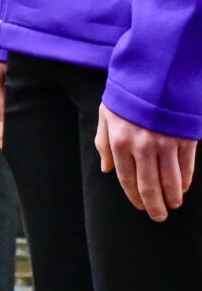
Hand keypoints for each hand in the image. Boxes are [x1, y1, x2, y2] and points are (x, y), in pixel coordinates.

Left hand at [98, 103, 195, 221]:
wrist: (157, 74)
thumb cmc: (129, 97)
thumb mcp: (107, 116)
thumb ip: (104, 144)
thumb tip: (106, 170)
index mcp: (120, 141)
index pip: (126, 179)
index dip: (134, 197)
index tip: (139, 207)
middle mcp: (143, 146)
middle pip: (149, 185)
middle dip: (154, 205)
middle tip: (159, 217)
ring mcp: (166, 143)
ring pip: (171, 180)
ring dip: (172, 197)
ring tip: (173, 206)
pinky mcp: (186, 138)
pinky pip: (187, 166)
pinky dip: (185, 181)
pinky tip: (183, 189)